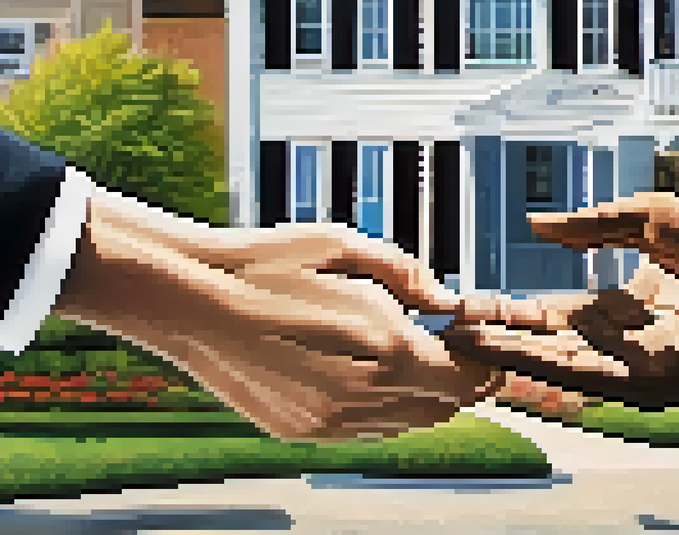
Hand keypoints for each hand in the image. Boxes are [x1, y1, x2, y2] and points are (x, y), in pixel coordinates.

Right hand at [54, 191, 498, 440]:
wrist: (189, 300)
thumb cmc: (264, 266)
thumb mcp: (345, 247)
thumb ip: (409, 276)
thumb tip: (448, 300)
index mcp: (385, 350)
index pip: (466, 379)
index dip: (487, 366)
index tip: (489, 349)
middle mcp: (361, 397)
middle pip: (442, 408)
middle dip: (457, 380)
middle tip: (451, 346)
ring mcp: (328, 422)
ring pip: (404, 424)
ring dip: (418, 396)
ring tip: (401, 354)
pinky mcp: (301, 432)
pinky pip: (363, 430)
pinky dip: (378, 407)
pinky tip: (361, 371)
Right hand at [438, 193, 678, 408]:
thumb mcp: (645, 223)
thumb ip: (590, 226)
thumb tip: (536, 223)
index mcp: (618, 311)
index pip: (550, 318)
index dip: (508, 314)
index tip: (466, 307)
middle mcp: (620, 344)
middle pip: (543, 346)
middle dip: (495, 341)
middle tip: (446, 333)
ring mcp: (632, 367)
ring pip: (554, 367)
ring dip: (505, 358)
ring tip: (459, 345)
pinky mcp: (648, 384)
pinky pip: (584, 377)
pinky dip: (540, 367)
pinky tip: (506, 355)